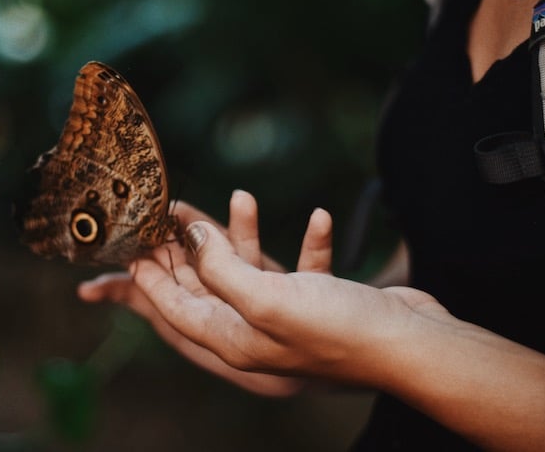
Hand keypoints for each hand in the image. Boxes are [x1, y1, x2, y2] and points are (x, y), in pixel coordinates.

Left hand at [81, 190, 444, 392]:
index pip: (173, 308)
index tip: (130, 244)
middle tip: (166, 214)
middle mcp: (255, 333)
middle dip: (186, 249)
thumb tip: (190, 236)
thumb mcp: (265, 299)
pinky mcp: (321, 303)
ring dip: (244, 234)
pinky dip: (307, 244)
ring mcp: (288, 318)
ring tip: (234, 198)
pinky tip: (318, 217)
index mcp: (232, 341)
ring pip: (252, 271)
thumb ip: (219, 267)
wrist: (415, 346)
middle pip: (206, 286)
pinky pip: (302, 269)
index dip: (147, 277)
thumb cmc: (339, 331)